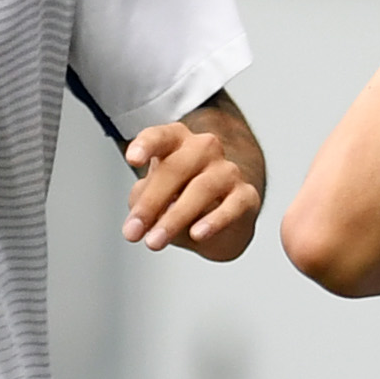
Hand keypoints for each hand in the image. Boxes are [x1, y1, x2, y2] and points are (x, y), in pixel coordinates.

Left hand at [123, 119, 259, 260]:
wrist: (222, 223)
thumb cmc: (180, 199)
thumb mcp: (152, 198)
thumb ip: (142, 200)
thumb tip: (143, 213)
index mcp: (177, 142)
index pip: (160, 137)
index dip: (146, 145)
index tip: (132, 160)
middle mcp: (204, 149)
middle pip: (177, 168)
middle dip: (151, 202)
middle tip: (132, 232)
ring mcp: (228, 170)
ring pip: (202, 188)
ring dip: (175, 217)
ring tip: (155, 241)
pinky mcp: (246, 196)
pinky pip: (231, 206)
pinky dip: (213, 221)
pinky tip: (197, 234)